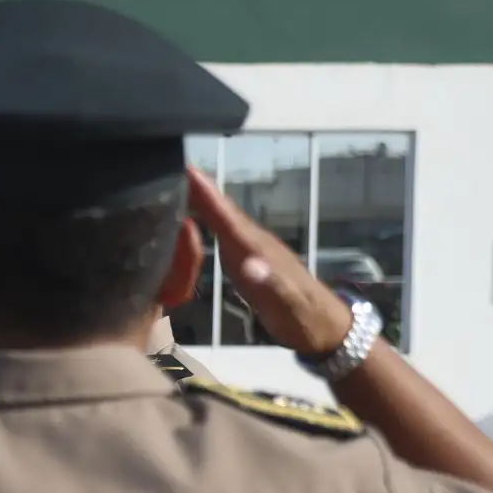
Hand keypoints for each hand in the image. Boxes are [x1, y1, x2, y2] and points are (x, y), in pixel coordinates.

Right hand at [185, 165, 353, 355]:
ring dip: (200, 199)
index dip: (204, 192)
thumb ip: (270, 283)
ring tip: (175, 183)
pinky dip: (207, 219)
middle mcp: (252, 242)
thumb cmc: (303, 318)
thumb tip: (248, 264)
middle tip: (166, 165)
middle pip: (221, 209)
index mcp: (255, 249)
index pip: (225, 215)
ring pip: (221, 218)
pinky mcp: (249, 259)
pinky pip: (223, 232)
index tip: (183, 166)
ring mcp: (252, 249)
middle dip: (196, 186)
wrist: (325, 328)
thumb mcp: (287, 304)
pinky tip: (197, 218)